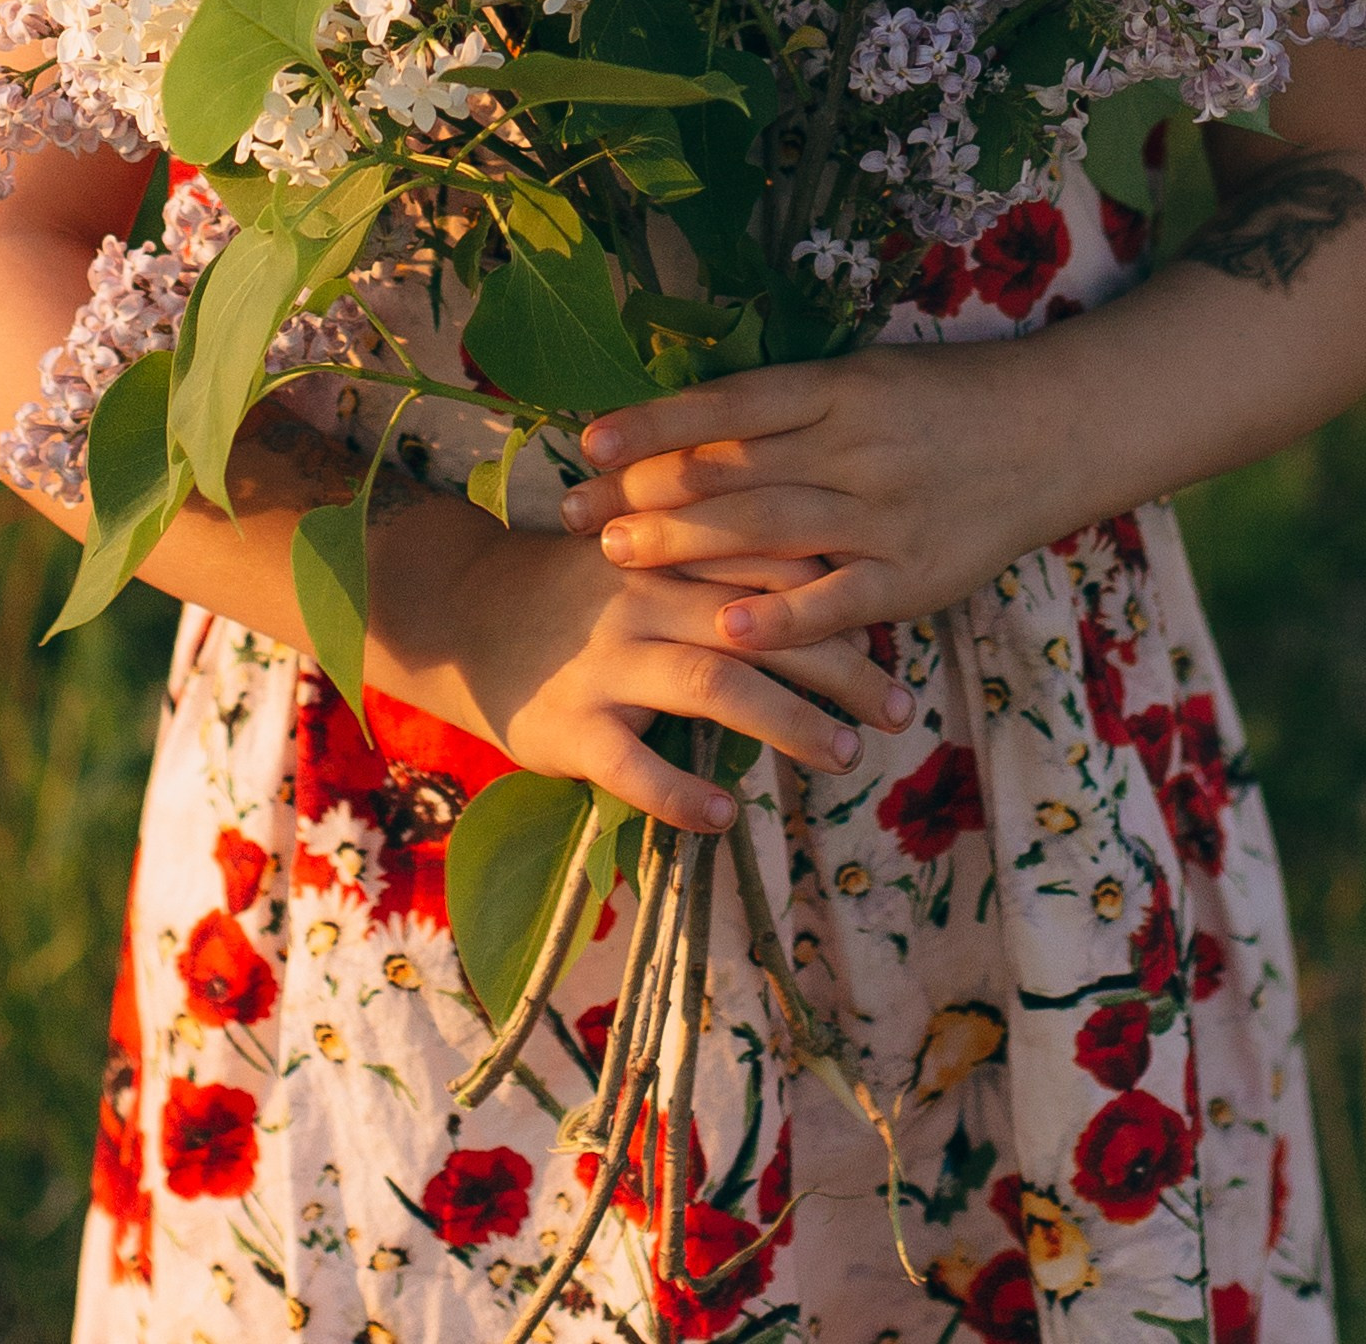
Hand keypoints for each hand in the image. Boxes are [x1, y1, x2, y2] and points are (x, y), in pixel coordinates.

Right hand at [366, 498, 915, 834]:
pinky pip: (630, 764)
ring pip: (711, 686)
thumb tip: (835, 579)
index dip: (838, 599)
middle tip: (899, 709)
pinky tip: (726, 813)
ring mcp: (605, 663)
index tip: (899, 635)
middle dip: (838, 668)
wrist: (466, 611)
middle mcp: (644, 598)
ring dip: (787, 722)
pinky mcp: (568, 726)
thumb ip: (724, 561)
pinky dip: (680, 792)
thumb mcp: (650, 552)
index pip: (770, 567)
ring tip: (845, 756)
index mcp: (671, 552)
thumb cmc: (583, 588)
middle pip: (759, 627)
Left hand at [557, 340, 1072, 656]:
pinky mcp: (914, 575)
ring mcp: (885, 513)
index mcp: (840, 388)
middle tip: (572, 511)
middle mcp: (856, 445)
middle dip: (642, 492)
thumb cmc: (940, 402)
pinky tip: (723, 628)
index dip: (655, 423)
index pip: (728, 404)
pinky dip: (779, 616)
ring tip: (614, 556)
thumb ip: (786, 405)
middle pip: (732, 470)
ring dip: (684, 546)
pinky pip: (838, 599)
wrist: (1052, 433)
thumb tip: (686, 423)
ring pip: (768, 530)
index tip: (588, 438)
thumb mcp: (864, 378)